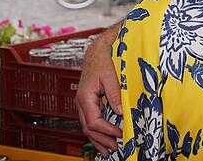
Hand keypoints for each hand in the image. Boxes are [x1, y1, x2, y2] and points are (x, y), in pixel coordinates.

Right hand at [75, 30, 122, 156]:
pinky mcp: (88, 103)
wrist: (96, 51)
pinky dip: (96, 132)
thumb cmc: (103, 61)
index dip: (107, 131)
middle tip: (116, 148)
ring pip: (87, 127)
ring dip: (98, 139)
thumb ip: (115, 94)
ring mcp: (83, 104)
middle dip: (102, 140)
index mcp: (85, 98)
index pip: (94, 122)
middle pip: (89, 128)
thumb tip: (121, 112)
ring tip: (108, 151)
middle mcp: (81, 103)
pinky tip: (103, 139)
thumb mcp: (110, 76)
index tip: (120, 134)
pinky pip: (90, 121)